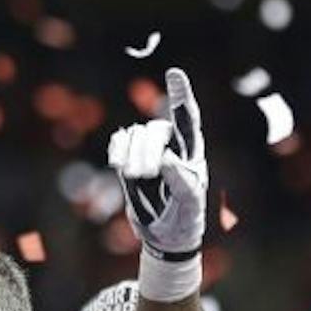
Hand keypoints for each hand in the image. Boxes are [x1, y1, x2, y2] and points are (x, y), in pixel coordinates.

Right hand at [106, 66, 206, 259]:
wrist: (165, 237)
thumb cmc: (186, 218)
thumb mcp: (190, 202)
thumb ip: (181, 179)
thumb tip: (165, 157)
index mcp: (192, 152)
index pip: (188, 117)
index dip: (180, 94)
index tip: (174, 73)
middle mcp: (171, 146)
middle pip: (156, 130)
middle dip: (147, 148)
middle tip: (144, 174)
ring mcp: (148, 153)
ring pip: (135, 134)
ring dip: (132, 153)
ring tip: (134, 176)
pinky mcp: (129, 162)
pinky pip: (119, 143)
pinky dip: (117, 149)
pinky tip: (118, 163)